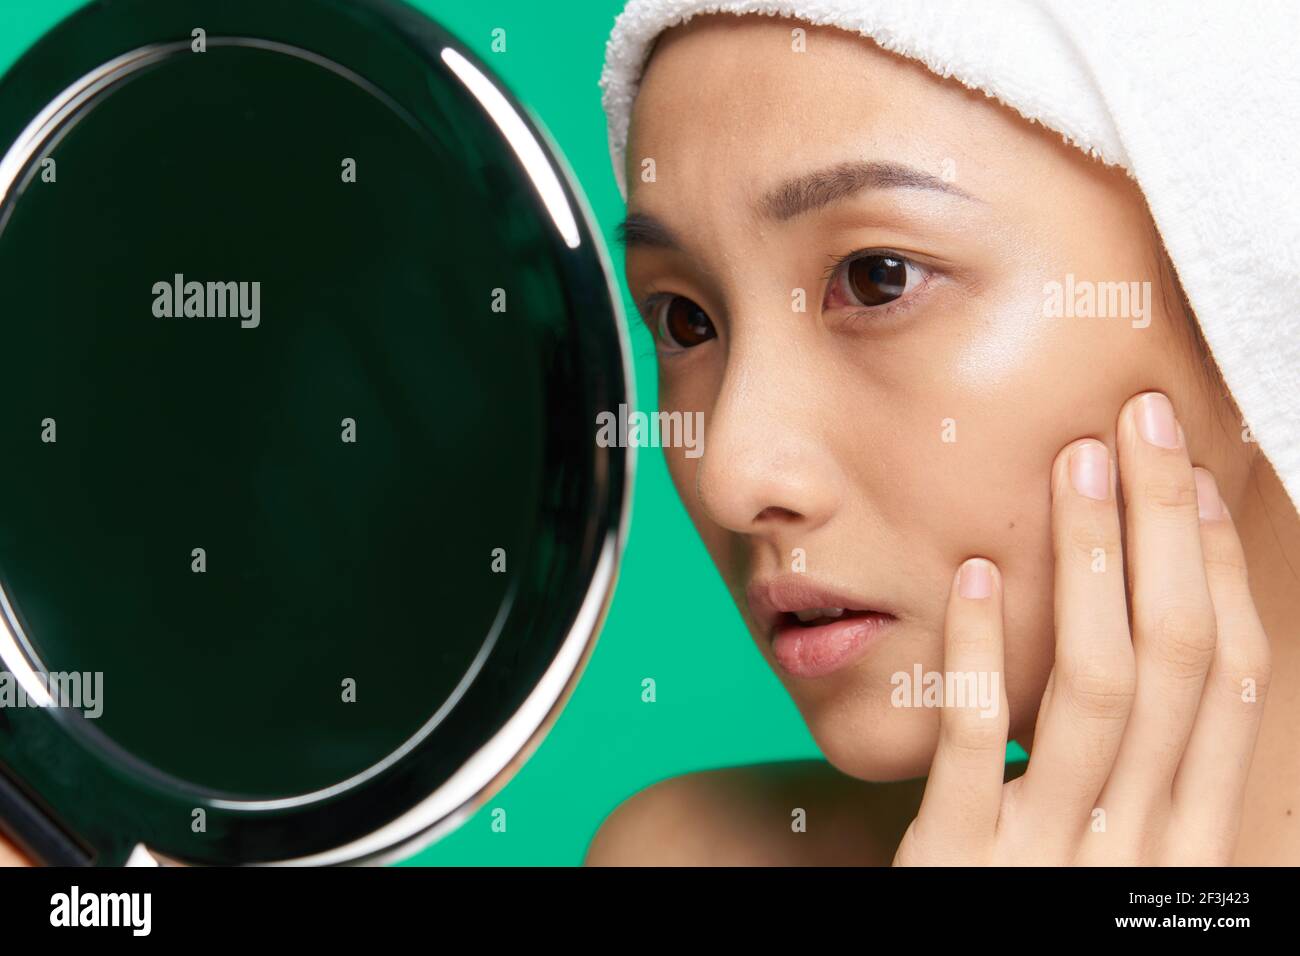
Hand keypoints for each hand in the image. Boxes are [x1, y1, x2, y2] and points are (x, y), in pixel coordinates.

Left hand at [893, 391, 1269, 864]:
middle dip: (1167, 530)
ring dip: (1094, 561)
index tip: (1201, 483)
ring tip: (1075, 464)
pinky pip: (974, 744)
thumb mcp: (1120, 856)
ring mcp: (1053, 862)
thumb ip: (1147, 780)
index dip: (1223, 574)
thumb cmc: (1050, 911)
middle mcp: (1145, 854)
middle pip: (1180, 663)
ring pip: (1097, 688)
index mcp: (1197, 843)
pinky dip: (980, 651)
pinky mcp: (956, 868)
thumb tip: (1164, 649)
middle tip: (1143, 422)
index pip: (1234, 686)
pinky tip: (977, 574)